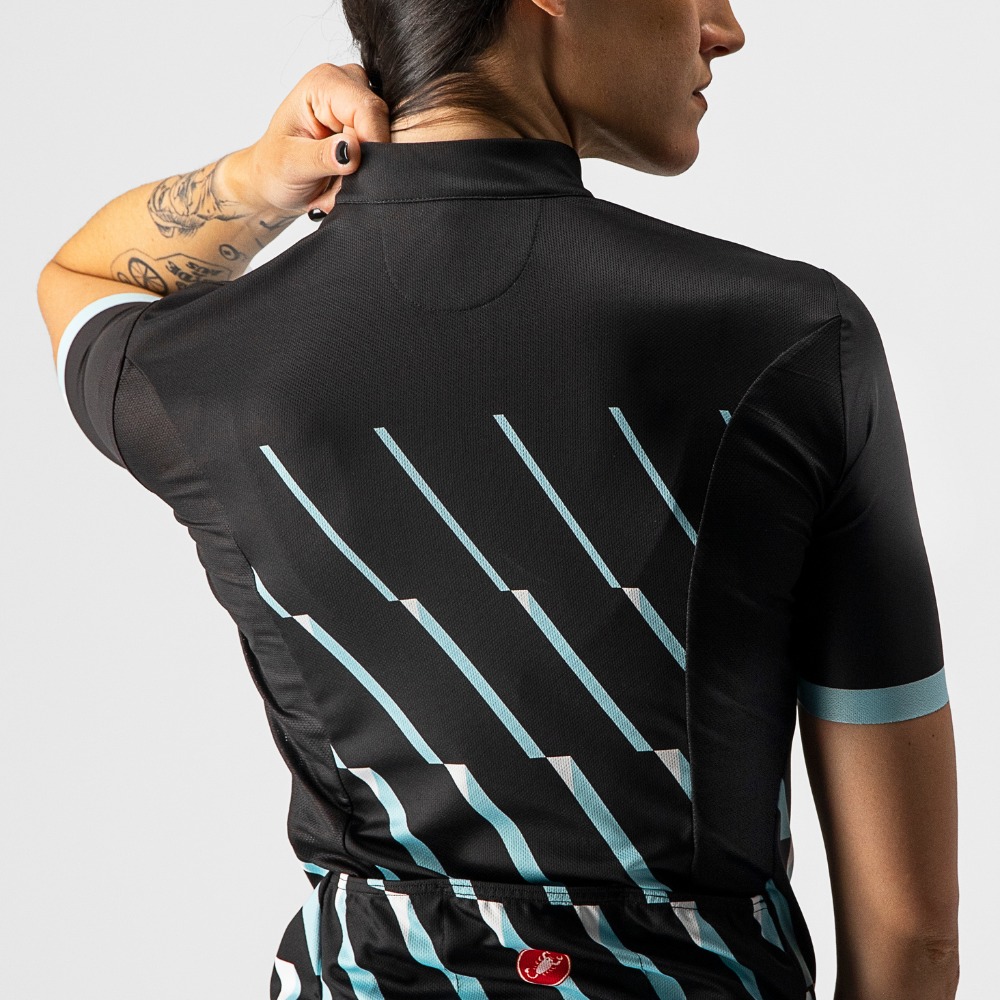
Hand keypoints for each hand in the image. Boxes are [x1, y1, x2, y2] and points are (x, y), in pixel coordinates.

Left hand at [231, 63, 390, 216]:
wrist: (274, 180)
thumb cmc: (274, 167)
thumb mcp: (291, 164)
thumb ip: (321, 157)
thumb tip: (351, 151)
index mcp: (323, 83)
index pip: (368, 109)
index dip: (372, 144)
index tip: (358, 174)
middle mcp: (347, 85)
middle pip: (381, 124)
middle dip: (365, 163)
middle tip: (337, 188)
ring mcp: (360, 104)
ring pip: (384, 143)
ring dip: (364, 173)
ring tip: (336, 187)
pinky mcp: (369, 125)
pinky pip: (383, 153)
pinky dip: (366, 174)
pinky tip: (345, 180)